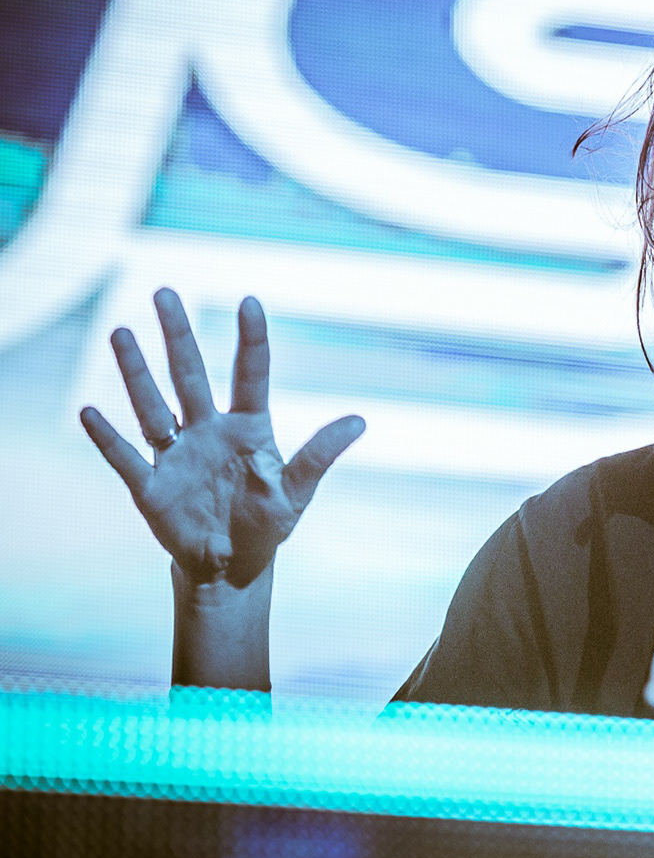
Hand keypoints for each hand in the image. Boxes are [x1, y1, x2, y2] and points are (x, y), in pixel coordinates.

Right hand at [79, 288, 363, 589]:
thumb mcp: (296, 491)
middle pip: (190, 374)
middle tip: (165, 292)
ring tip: (121, 333)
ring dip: (136, 372)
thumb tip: (359, 420)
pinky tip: (88, 410)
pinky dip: (107, 437)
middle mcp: (209, 432)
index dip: (251, 339)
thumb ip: (319, 455)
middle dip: (178, 335)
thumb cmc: (267, 523)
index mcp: (248, 429)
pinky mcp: (151, 486)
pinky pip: (125, 457)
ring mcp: (177, 455)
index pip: (250, 374)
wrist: (232, 565)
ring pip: (152, 405)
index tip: (249, 301)